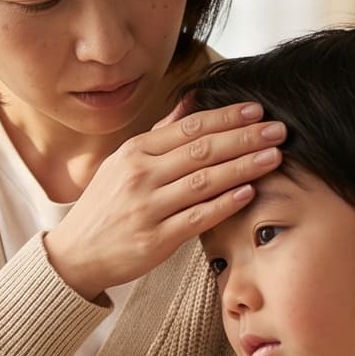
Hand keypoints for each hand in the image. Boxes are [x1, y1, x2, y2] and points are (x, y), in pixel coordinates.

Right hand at [43, 101, 284, 301]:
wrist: (75, 254)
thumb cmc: (105, 206)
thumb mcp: (123, 162)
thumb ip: (160, 133)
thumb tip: (192, 101)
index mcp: (135, 152)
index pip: (189, 128)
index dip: (226, 117)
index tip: (256, 110)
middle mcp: (140, 176)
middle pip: (202, 150)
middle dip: (245, 138)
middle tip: (279, 129)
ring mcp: (147, 208)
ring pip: (204, 181)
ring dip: (243, 166)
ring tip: (274, 156)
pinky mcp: (155, 240)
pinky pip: (197, 218)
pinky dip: (225, 204)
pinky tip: (249, 192)